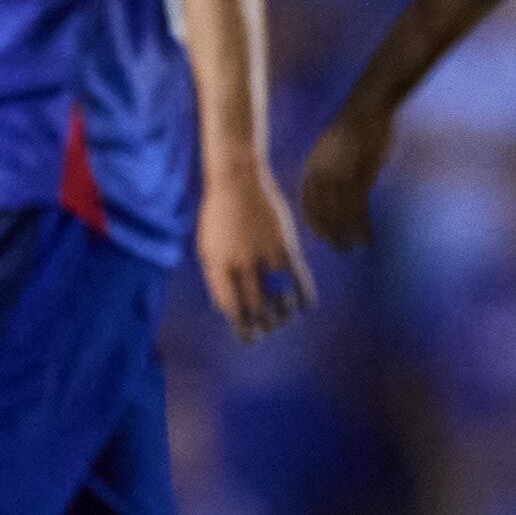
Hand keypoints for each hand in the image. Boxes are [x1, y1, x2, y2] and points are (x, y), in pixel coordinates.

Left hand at [197, 167, 317, 341]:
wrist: (236, 180)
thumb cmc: (219, 215)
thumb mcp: (208, 248)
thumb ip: (217, 277)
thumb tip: (227, 307)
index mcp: (217, 266)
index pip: (230, 306)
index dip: (240, 323)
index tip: (249, 333)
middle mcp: (240, 264)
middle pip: (255, 306)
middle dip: (263, 324)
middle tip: (268, 331)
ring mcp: (264, 254)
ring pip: (277, 296)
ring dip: (283, 313)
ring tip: (285, 317)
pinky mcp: (284, 244)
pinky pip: (298, 277)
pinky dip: (304, 294)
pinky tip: (306, 305)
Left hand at [299, 104, 392, 253]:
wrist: (369, 107)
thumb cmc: (355, 126)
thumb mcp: (336, 150)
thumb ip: (334, 171)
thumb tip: (338, 193)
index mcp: (313, 166)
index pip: (308, 201)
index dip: (315, 221)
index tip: (322, 237)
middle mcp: (321, 172)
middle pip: (322, 211)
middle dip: (329, 232)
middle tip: (339, 249)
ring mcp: (340, 174)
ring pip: (340, 213)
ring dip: (346, 233)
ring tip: (353, 247)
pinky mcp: (360, 174)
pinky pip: (358, 207)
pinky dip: (362, 225)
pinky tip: (367, 236)